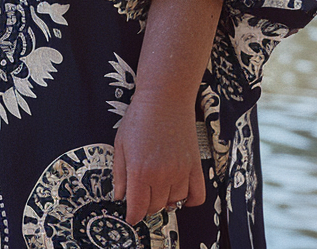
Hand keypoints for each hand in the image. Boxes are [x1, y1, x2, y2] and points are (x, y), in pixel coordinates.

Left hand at [112, 90, 205, 224]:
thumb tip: (119, 196)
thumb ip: (119, 174)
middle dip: (146, 205)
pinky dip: (188, 200)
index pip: (137, 208)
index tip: (131, 217)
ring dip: (165, 200)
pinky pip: (197, 196)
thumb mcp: (120, 144)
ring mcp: (181, 172)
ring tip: (157, 187)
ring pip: (174, 202)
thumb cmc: (140, 118)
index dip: (132, 216)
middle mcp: (162, 175)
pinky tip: (178, 191)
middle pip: (155, 207)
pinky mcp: (195, 167)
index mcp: (140, 171)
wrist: (164, 99)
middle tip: (141, 194)